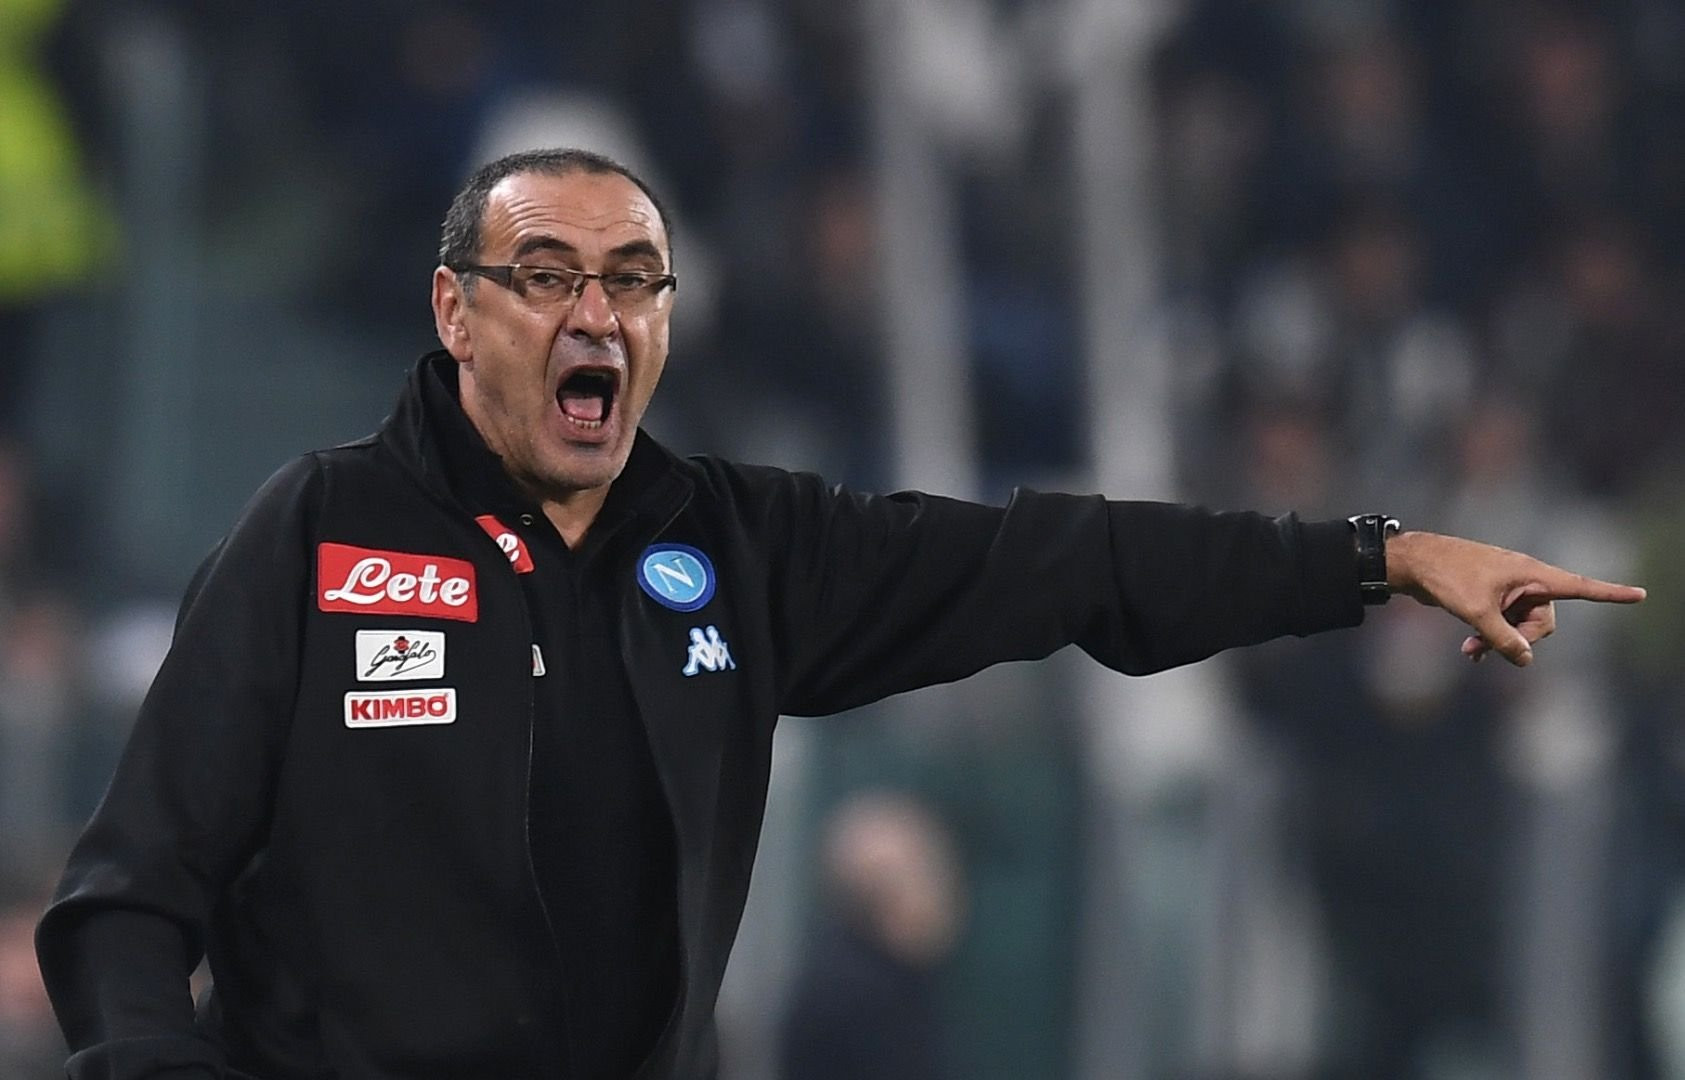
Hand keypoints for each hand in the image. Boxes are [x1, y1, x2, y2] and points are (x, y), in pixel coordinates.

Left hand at [1384, 531, 1645, 666]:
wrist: (1414, 565)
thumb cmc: (1447, 578)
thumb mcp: (1477, 612)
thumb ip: (1503, 639)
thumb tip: (1525, 661)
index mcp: (1531, 574)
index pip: (1579, 587)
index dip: (1610, 593)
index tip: (1640, 595)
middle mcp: (1525, 580)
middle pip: (1544, 621)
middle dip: (1521, 640)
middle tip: (1488, 648)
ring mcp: (1509, 589)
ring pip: (1520, 627)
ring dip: (1500, 642)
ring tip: (1470, 651)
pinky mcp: (1492, 597)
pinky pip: (1504, 624)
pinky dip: (1492, 637)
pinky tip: (1470, 651)